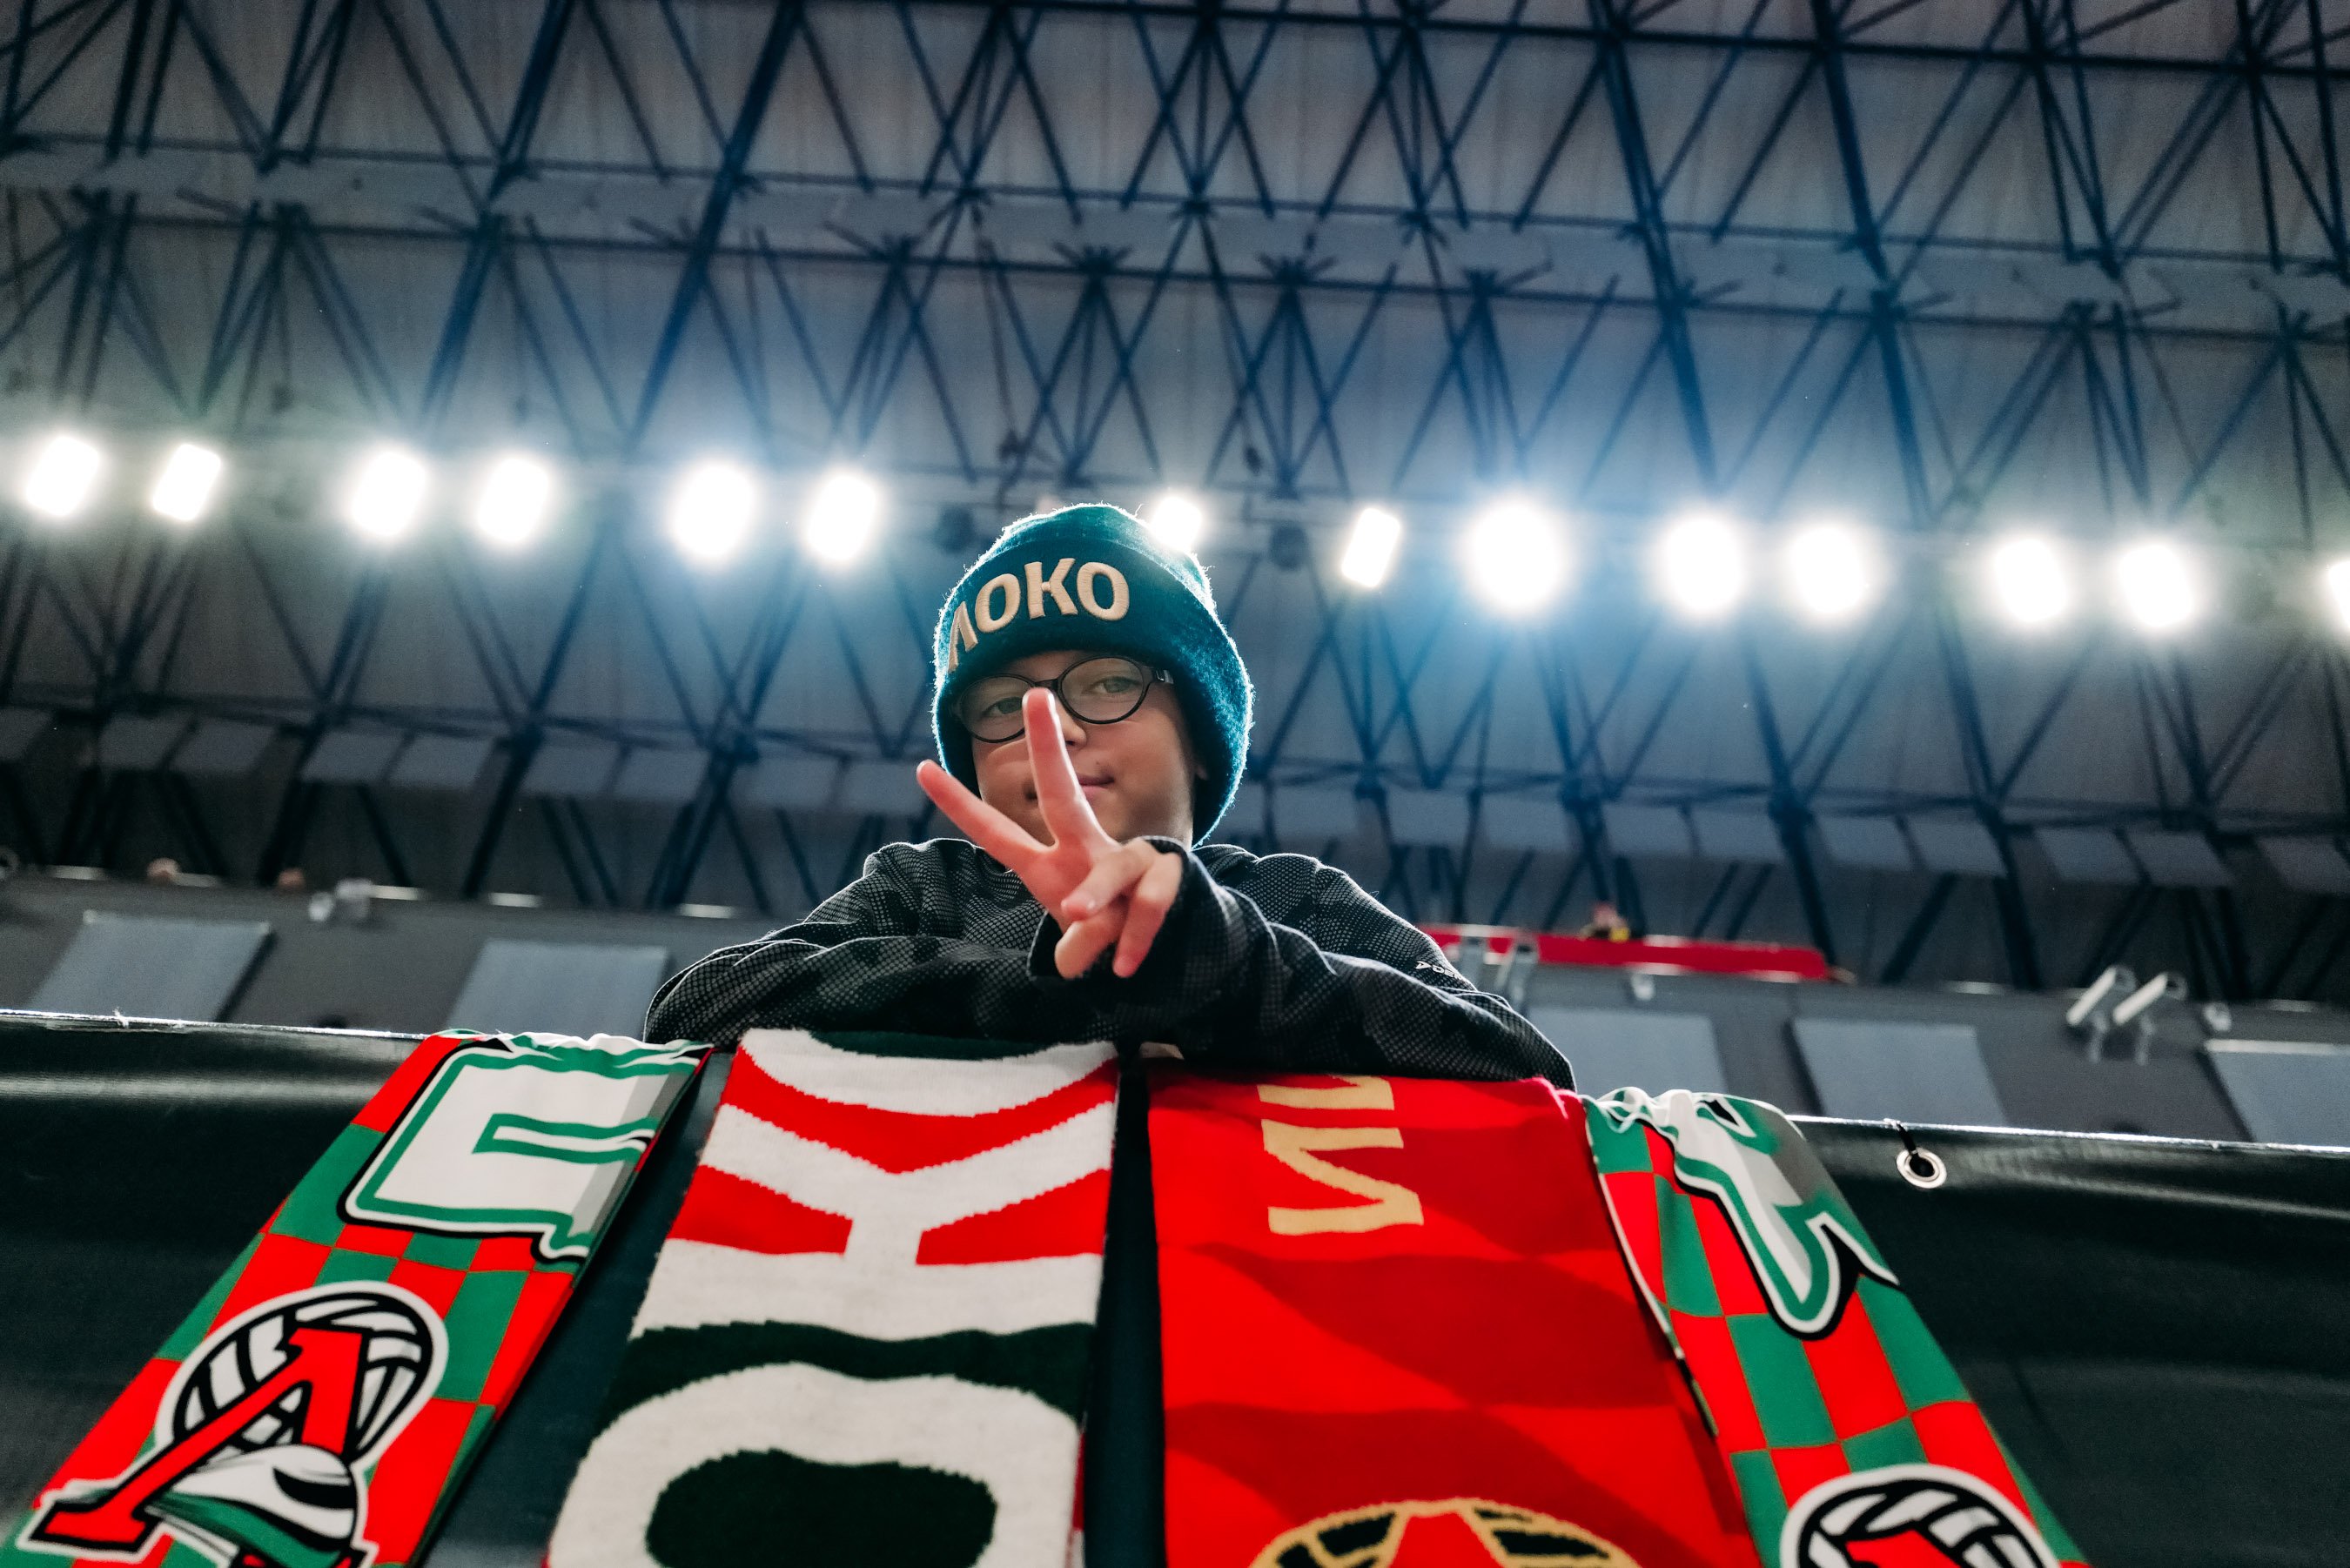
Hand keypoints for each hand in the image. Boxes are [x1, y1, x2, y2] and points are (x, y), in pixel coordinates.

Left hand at [916, 687, 1183, 978]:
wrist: (1175, 941)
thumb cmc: (1114, 933)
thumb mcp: (1084, 943)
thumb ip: (1076, 947)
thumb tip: (1075, 961)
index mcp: (1051, 864)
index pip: (998, 833)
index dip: (961, 805)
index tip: (921, 768)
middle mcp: (1085, 849)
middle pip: (1064, 794)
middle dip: (1047, 747)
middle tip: (1036, 696)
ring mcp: (1128, 858)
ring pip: (1111, 868)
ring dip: (1094, 894)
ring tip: (1078, 915)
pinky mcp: (1167, 873)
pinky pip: (1149, 902)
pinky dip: (1135, 939)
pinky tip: (1126, 966)